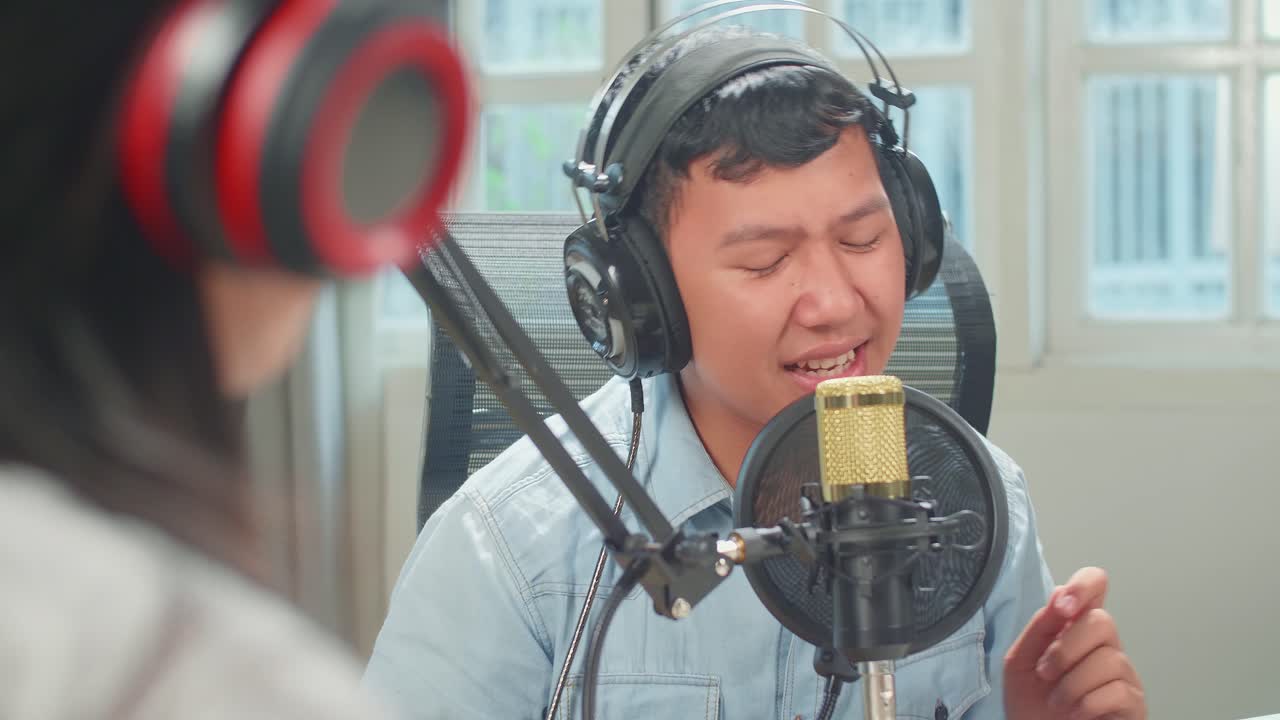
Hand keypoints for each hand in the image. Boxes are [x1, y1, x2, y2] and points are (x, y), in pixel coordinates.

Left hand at [1003, 567, 1145, 719]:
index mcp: (1075, 628)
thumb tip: (1061, 593)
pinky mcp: (1132, 703)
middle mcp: (1104, 645)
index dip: (1085, 585)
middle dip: (1065, 649)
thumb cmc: (1031, 703)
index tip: (1063, 606)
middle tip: (1045, 673)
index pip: (1095, 586)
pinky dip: (1085, 704)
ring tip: (1056, 701)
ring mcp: (1122, 674)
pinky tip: (1074, 713)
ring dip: (1071, 684)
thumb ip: (1040, 627)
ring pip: (1109, 659)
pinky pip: (1116, 691)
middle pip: (1103, 621)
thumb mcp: (1021, 660)